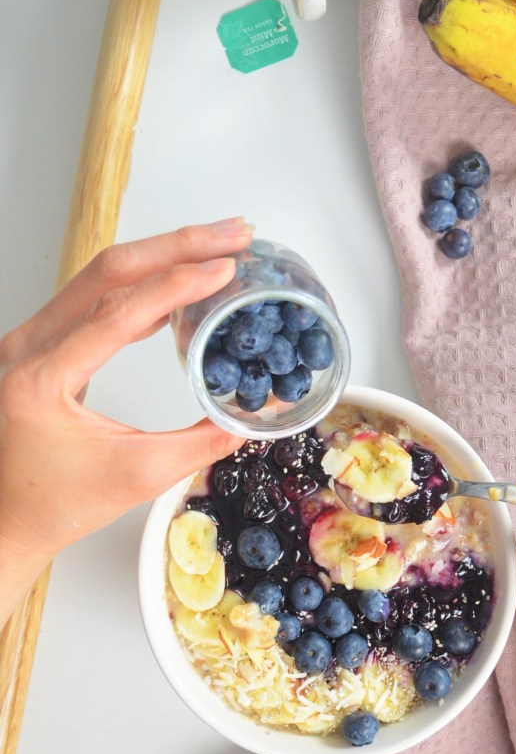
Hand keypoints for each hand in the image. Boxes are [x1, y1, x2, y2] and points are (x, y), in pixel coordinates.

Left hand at [0, 219, 251, 619]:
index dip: (177, 285)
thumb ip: (200, 444)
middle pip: (108, 271)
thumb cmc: (57, 503)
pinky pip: (95, 294)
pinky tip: (179, 278)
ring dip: (162, 254)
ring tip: (217, 245)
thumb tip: (253, 419)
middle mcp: (26, 347)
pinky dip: (143, 281)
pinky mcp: (44, 342)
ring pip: (100, 275)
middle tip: (234, 234)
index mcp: (40, 378)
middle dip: (177, 246)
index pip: (117, 313)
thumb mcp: (138, 476)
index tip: (224, 268)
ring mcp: (31, 339)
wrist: (7, 518)